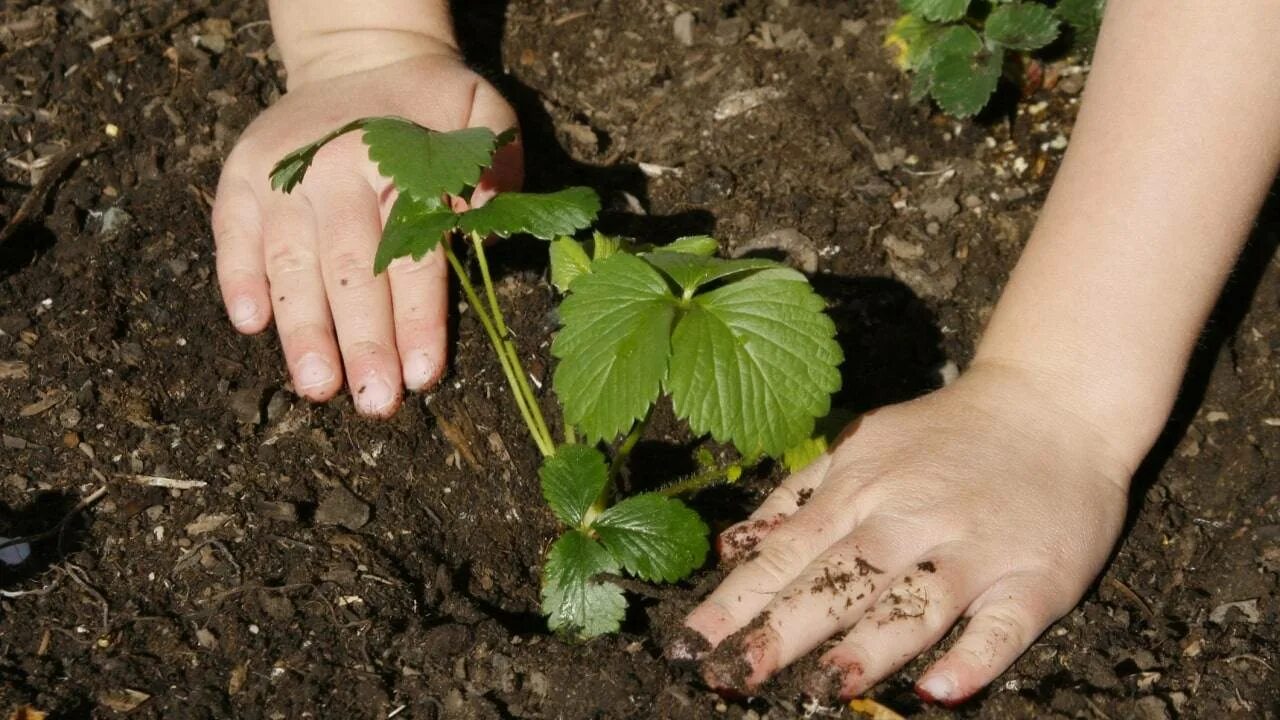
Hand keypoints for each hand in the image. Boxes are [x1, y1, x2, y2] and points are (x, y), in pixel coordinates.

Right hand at [213, 45, 521, 415]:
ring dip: (303, 331)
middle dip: (363, 343)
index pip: (411, 255)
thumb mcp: (482, 116)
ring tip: (317, 388)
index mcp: (395, 161)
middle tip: (374, 402)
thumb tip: (489, 217)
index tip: (423, 376)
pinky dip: (237, 277)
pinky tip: (251, 325)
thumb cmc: (432, 109)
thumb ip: (496, 163)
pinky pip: (232, 233)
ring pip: (290, 263)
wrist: (363, 59)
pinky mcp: (241, 176)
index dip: (418, 318)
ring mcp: (280, 174)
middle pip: (349, 271)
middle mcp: (330, 169)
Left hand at [677, 363, 1132, 705]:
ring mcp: (975, 548)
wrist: (1052, 402)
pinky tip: (941, 690)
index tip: (687, 647)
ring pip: (917, 602)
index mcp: (860, 490)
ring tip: (826, 687)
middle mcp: (911, 517)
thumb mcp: (860, 447)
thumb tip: (730, 550)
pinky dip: (975, 656)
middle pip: (839, 580)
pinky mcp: (1037, 576)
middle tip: (732, 676)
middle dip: (782, 631)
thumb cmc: (944, 436)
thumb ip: (795, 498)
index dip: (732, 602)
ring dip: (871, 646)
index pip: (784, 554)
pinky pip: (1006, 624)